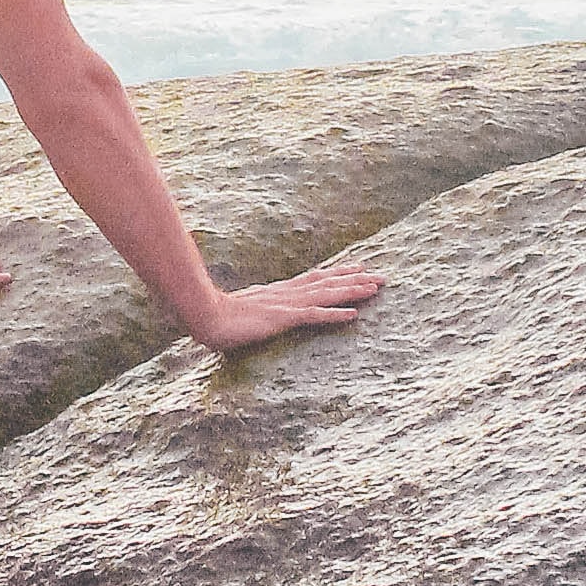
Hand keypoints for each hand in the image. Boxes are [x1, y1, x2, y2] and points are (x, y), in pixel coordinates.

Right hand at [169, 263, 379, 350]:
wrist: (205, 316)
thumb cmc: (217, 316)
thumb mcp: (241, 310)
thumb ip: (254, 309)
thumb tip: (257, 312)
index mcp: (278, 292)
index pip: (314, 278)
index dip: (337, 273)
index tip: (358, 267)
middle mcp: (286, 293)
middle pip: (327, 282)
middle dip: (354, 279)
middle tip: (380, 276)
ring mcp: (286, 304)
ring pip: (326, 295)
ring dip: (352, 292)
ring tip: (375, 288)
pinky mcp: (283, 318)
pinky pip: (314, 315)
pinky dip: (335, 314)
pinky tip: (353, 314)